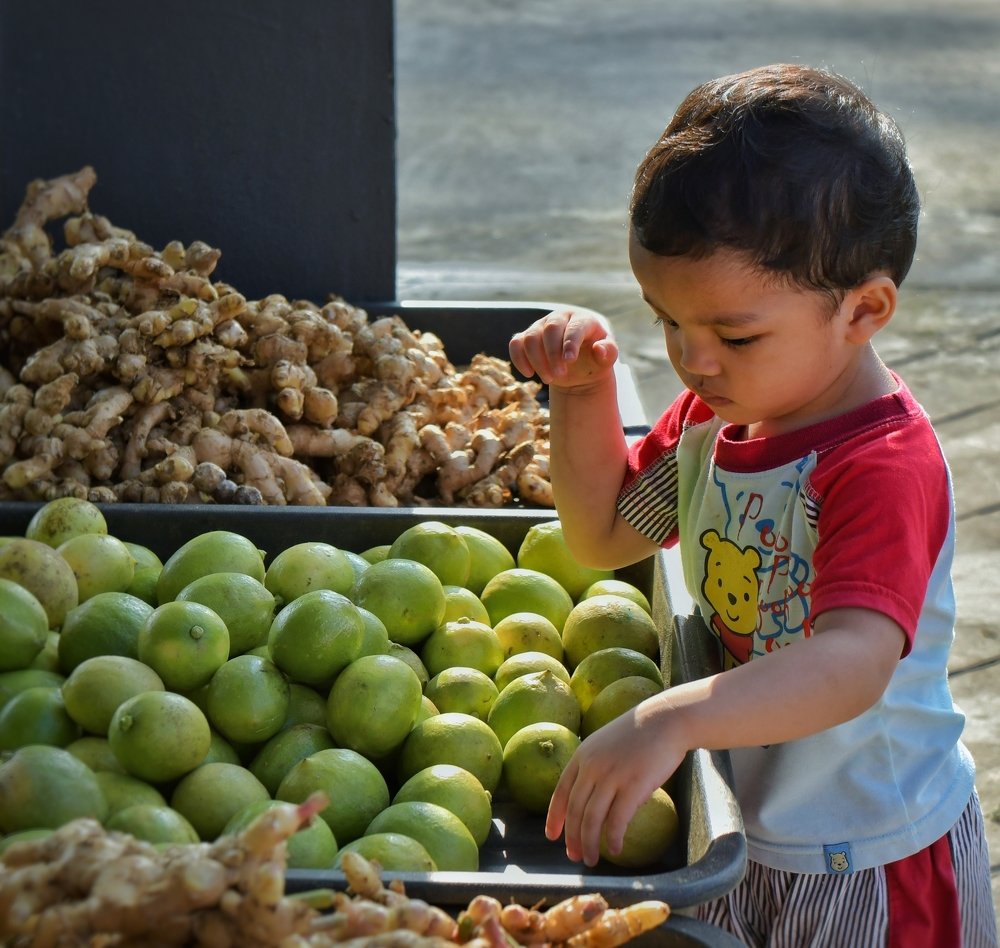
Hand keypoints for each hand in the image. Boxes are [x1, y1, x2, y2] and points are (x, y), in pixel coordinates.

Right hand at [509, 308, 618, 388]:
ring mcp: (541, 326)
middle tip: (560, 375)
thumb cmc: (594, 360)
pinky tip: (529, 374)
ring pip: (531, 338)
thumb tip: (599, 350)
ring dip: (537, 361)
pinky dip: (519, 359)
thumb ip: (608, 353)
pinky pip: (516, 344)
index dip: (570, 342)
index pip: (574, 327)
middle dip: (552, 354)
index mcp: (582, 319)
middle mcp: (560, 318)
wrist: (578, 368)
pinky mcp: (526, 337)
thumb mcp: (607, 359)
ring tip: (549, 379)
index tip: (569, 361)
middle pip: (550, 329)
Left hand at [544, 698, 686, 865]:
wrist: (665, 719)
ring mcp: (612, 776)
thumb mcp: (605, 743)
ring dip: (589, 843)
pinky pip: (617, 820)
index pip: (561, 792)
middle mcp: (593, 766)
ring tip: (591, 860)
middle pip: (575, 809)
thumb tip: (591, 795)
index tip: (552, 836)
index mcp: (583, 755)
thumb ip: (595, 765)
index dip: (555, 817)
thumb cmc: (639, 733)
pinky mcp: (634, 785)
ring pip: (592, 818)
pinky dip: (613, 838)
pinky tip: (614, 849)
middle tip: (574, 856)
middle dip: (572, 837)